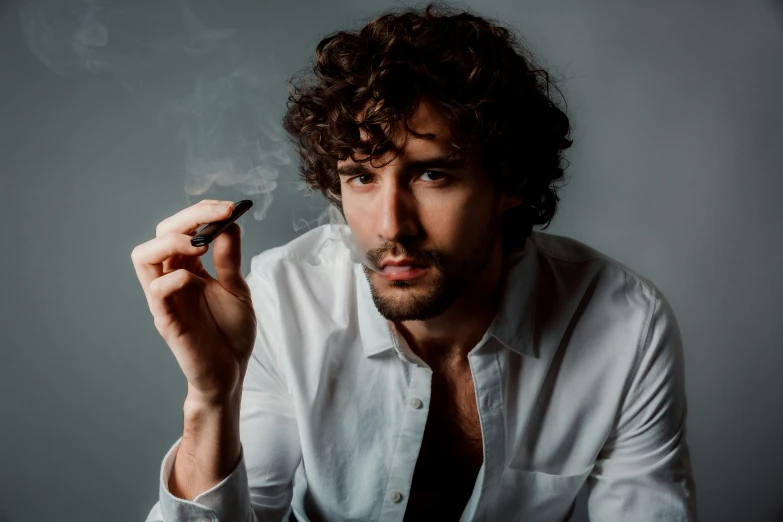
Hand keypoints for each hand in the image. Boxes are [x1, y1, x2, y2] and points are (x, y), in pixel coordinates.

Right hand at [131, 200, 256, 404]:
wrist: (232, 372)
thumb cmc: (231, 333)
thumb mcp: (238, 290)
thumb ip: (230, 259)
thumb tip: (229, 224)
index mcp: (189, 268)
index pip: (182, 228)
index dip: (202, 212)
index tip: (230, 207)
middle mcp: (172, 279)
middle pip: (159, 234)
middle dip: (187, 217)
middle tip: (218, 215)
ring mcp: (166, 298)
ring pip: (143, 257)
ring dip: (170, 241)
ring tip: (198, 242)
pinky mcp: (167, 320)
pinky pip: (156, 291)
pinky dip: (173, 277)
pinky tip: (195, 279)